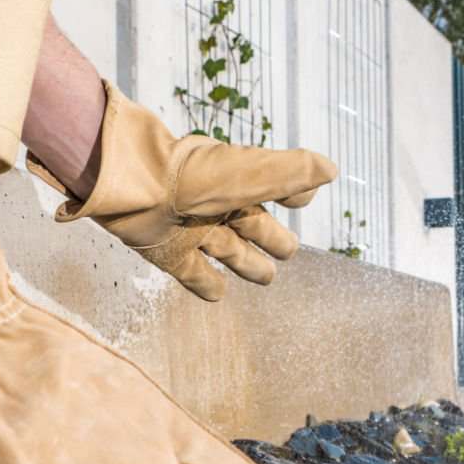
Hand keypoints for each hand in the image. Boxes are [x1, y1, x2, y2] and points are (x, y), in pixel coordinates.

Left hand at [29, 83, 336, 301]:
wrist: (133, 188)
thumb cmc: (194, 177)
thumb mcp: (251, 173)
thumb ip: (292, 172)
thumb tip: (331, 170)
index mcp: (240, 184)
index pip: (274, 188)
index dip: (291, 193)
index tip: (302, 199)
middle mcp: (217, 207)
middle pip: (254, 227)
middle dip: (272, 239)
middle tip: (287, 251)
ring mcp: (192, 231)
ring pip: (229, 252)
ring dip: (248, 264)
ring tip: (265, 277)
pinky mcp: (169, 254)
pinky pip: (192, 275)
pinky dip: (207, 285)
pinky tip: (219, 294)